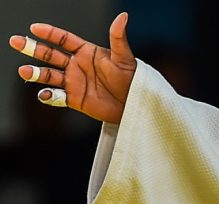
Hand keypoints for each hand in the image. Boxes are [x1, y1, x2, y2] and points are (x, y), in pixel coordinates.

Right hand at [8, 12, 135, 123]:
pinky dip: (47, 95)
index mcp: (86, 52)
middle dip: (32, 48)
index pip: (64, 39)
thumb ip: (118, 38)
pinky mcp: (74, 99)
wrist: (135, 104)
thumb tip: (123, 16)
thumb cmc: (133, 79)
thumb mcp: (124, 58)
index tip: (34, 28)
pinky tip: (44, 93)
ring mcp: (73, 82)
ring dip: (36, 73)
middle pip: (49, 55)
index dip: (49, 33)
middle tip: (15, 41)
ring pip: (48, 75)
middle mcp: (76, 65)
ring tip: (25, 71)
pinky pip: (55, 96)